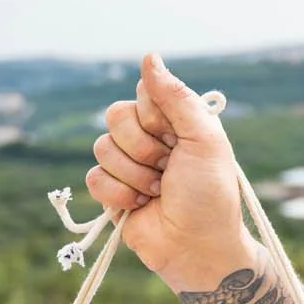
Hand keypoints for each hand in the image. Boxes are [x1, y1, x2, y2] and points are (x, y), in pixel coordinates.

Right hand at [86, 53, 254, 286]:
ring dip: (134, 175)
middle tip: (168, 168)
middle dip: (142, 147)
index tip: (176, 138)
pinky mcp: (111, 192)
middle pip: (115, 116)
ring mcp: (129, 165)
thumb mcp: (203, 140)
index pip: (143, 93)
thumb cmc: (210, 195)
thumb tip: (149, 55)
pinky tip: (141, 206)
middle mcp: (150, 138)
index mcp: (175, 121)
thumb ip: (175, 96)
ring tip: (158, 192)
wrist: (197, 248)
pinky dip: (118, 195)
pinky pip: (93, 178)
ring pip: (101, 148)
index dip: (155, 116)